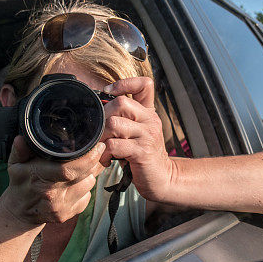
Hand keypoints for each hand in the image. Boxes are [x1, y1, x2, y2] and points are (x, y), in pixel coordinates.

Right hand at [0, 135, 105, 225]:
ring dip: (89, 174)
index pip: (68, 169)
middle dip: (94, 161)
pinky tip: (74, 184)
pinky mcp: (67, 215)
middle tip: (96, 150)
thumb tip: (21, 139)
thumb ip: (20, 150)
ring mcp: (60, 207)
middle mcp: (51, 195)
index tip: (98, 145)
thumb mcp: (15, 164)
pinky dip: (84, 188)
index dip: (88, 157)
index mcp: (39, 178)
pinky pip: (86, 196)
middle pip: (84, 175)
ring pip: (89, 184)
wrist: (19, 212)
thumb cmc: (20, 183)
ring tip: (79, 168)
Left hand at [100, 77, 172, 201]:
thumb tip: (99, 110)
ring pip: (114, 124)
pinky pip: (114, 145)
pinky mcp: (142, 152)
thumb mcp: (138, 132)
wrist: (163, 178)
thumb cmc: (144, 155)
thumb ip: (125, 119)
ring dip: (102, 137)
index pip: (144, 84)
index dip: (124, 83)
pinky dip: (104, 153)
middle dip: (103, 117)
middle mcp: (150, 120)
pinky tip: (107, 159)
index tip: (108, 92)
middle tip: (100, 133)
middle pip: (120, 103)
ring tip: (102, 148)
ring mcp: (147, 135)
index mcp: (148, 112)